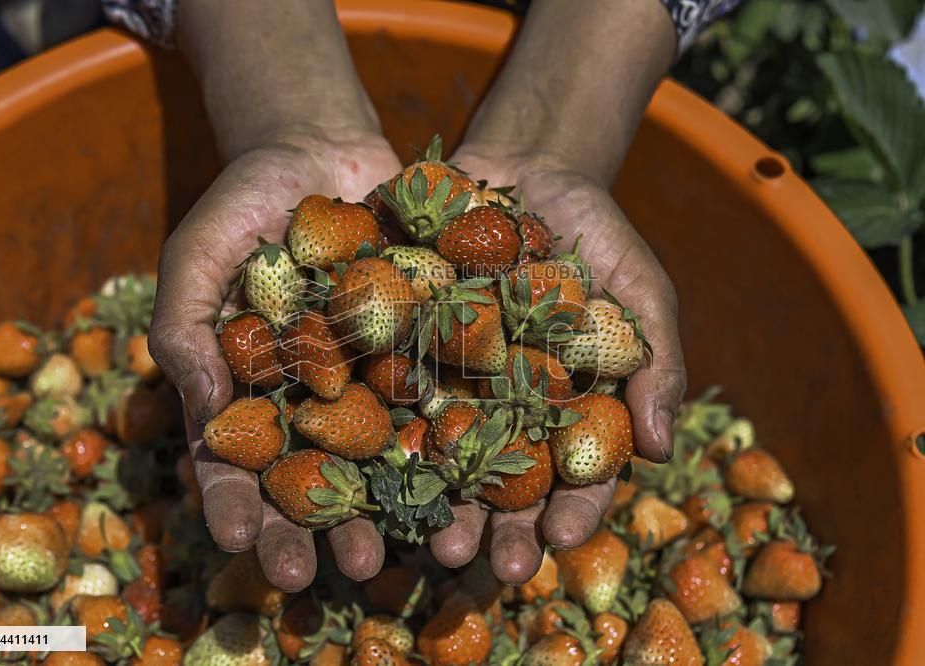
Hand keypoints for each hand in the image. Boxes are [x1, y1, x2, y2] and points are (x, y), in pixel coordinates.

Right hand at [149, 130, 401, 590]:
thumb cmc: (244, 206)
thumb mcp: (198, 255)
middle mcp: (311, 398)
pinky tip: (455, 490)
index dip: (233, 503)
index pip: (233, 459)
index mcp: (249, 389)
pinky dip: (445, 445)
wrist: (322, 152)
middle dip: (310, 529)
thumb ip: (185, 328)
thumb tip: (202, 408)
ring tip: (384, 558)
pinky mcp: (422, 351)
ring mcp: (370, 379)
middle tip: (317, 576)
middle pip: (308, 476)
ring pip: (375, 457)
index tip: (239, 544)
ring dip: (379, 510)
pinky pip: (437, 400)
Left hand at [424, 146, 686, 582]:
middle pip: (506, 481)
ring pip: (446, 454)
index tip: (562, 540)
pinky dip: (384, 432)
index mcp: (568, 405)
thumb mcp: (640, 289)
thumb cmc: (597, 233)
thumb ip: (656, 364)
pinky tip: (375, 471)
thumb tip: (665, 451)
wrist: (525, 167)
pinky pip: (392, 394)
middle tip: (489, 565)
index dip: (574, 509)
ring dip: (440, 502)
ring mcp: (454, 380)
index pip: (577, 472)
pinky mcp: (405, 346)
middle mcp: (508, 406)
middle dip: (498, 528)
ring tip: (433, 541)